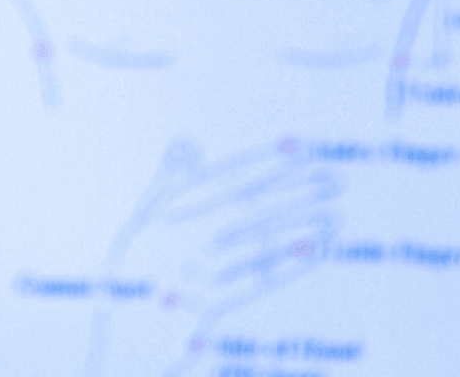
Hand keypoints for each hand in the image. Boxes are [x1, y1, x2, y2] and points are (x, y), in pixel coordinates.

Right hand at [87, 139, 339, 376]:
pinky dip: (291, 265)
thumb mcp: (145, 211)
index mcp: (175, 207)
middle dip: (297, 190)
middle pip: (255, 205)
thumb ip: (169, 176)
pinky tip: (317, 251)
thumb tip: (188, 142)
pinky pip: (262, 279)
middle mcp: (195, 233)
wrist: (125, 316)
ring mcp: (208, 268)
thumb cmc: (136, 260)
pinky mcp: (220, 299)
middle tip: (334, 180)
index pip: (228, 175)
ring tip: (334, 214)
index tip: (298, 147)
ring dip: (301, 226)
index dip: (264, 159)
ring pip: (265, 239)